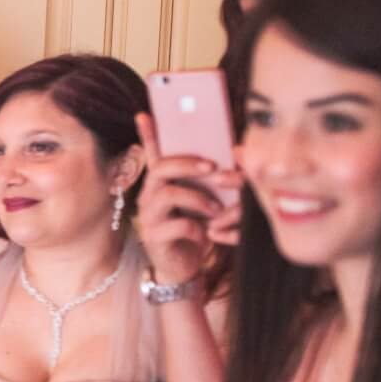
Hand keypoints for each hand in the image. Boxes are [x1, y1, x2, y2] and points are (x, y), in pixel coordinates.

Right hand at [135, 113, 243, 286]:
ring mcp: (149, 216)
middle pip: (160, 168)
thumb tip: (235, 158)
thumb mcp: (205, 201)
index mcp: (162, 183)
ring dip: (199, 199)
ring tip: (218, 210)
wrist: (184, 267)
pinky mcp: (155, 237)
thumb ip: (211, 182)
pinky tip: (207, 235)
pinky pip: (178, 225)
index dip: (147, 134)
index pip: (152, 153)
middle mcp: (149, 195)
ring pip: (168, 194)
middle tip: (212, 168)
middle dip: (188, 164)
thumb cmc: (197, 228)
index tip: (145, 114)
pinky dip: (199, 229)